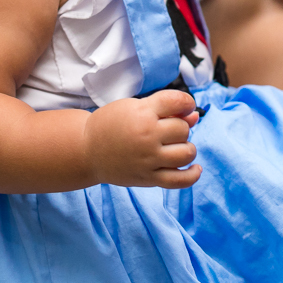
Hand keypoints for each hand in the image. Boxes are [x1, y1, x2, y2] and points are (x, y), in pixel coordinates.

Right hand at [83, 90, 201, 188]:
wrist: (87, 150)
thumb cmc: (111, 124)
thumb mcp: (134, 107)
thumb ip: (165, 109)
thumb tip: (195, 115)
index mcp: (142, 113)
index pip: (178, 101)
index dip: (187, 102)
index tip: (185, 106)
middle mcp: (147, 136)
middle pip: (183, 129)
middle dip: (180, 127)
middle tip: (167, 130)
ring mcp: (148, 159)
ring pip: (186, 153)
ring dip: (187, 148)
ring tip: (176, 146)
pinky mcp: (148, 178)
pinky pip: (179, 181)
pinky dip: (192, 175)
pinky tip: (195, 167)